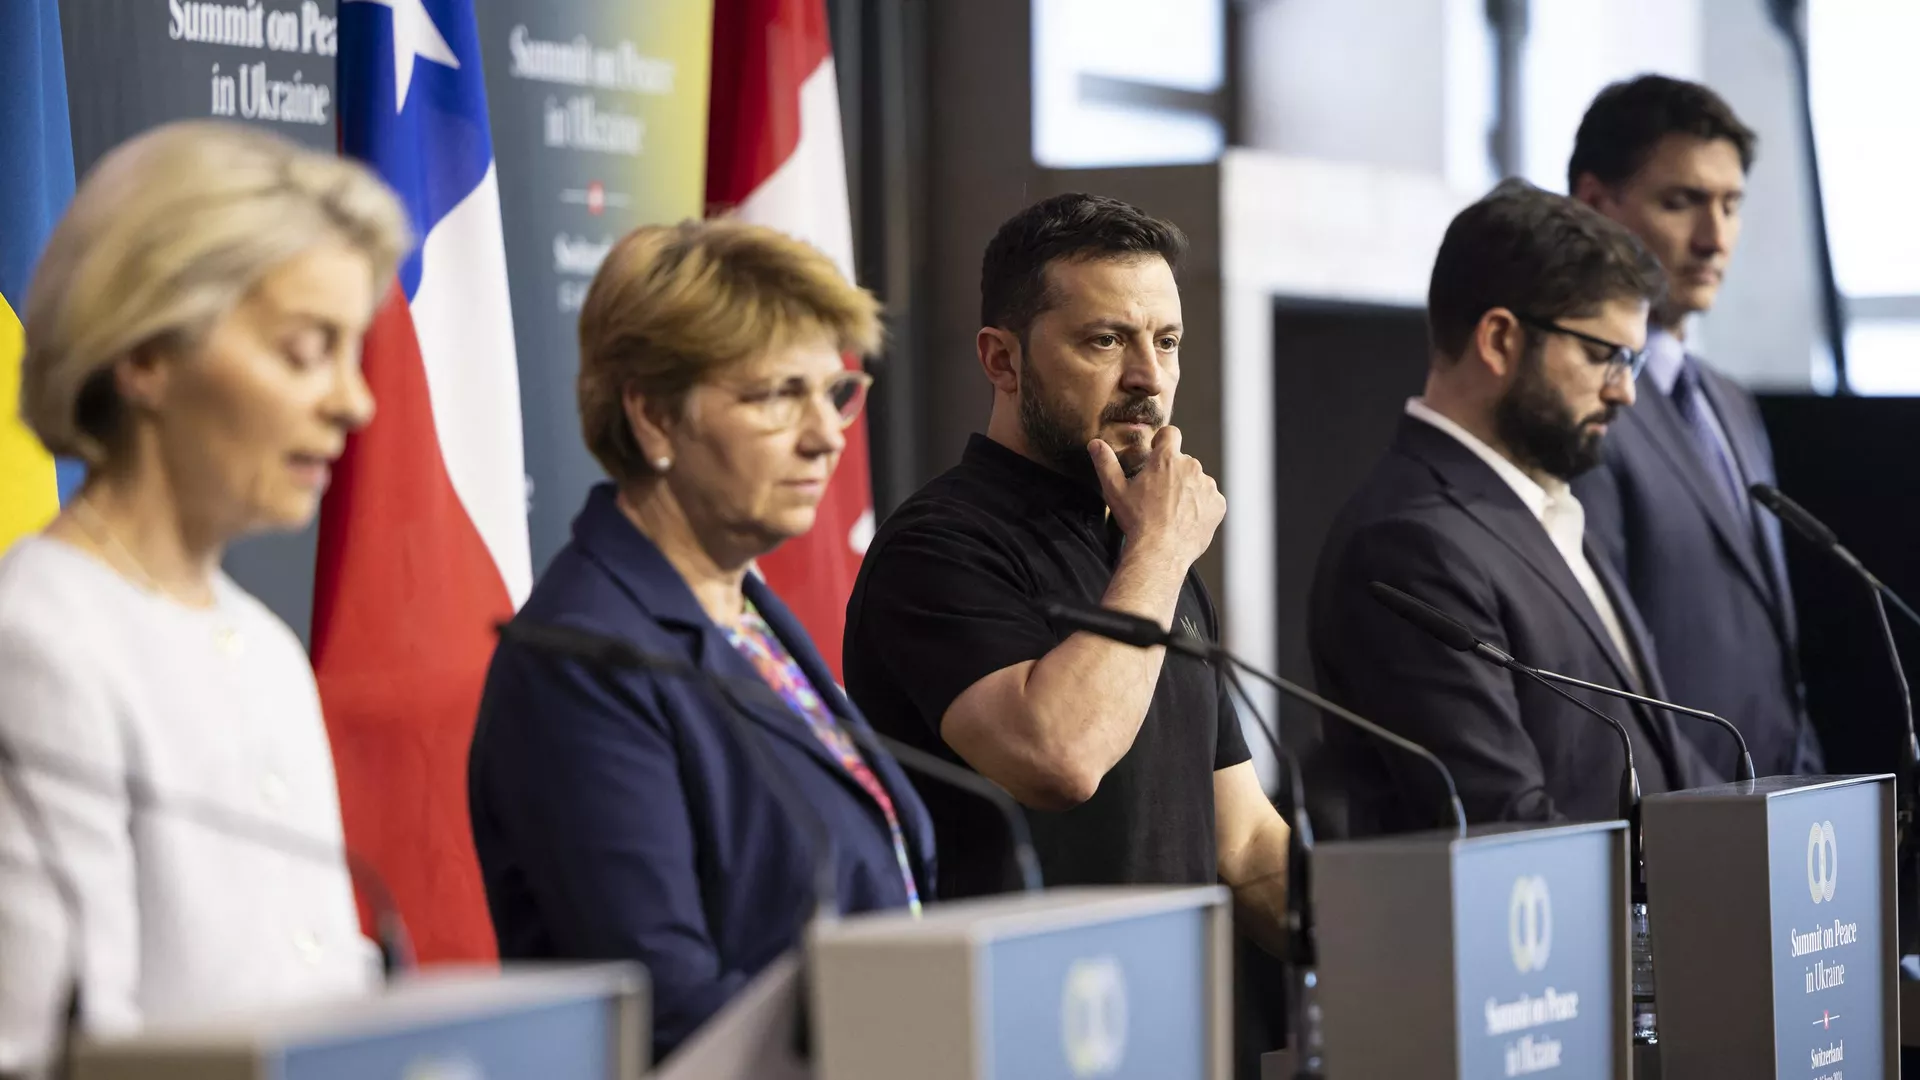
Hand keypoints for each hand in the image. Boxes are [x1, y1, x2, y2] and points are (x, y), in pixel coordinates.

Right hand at [1089, 425, 1224, 570]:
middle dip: (1173, 473)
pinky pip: (1210, 500)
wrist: (1160, 551)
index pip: (1170, 434)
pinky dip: (1201, 507)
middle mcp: (1191, 467)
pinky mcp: (1218, 504)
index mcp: (1166, 459)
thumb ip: (1106, 463)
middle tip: (1159, 495)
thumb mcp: (1115, 491)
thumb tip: (1095, 444)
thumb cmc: (1137, 521)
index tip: (1157, 453)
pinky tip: (1185, 520)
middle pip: (1183, 461)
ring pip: (1198, 481)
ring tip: (1172, 512)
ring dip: (1188, 490)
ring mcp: (1207, 485)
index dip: (1163, 441)